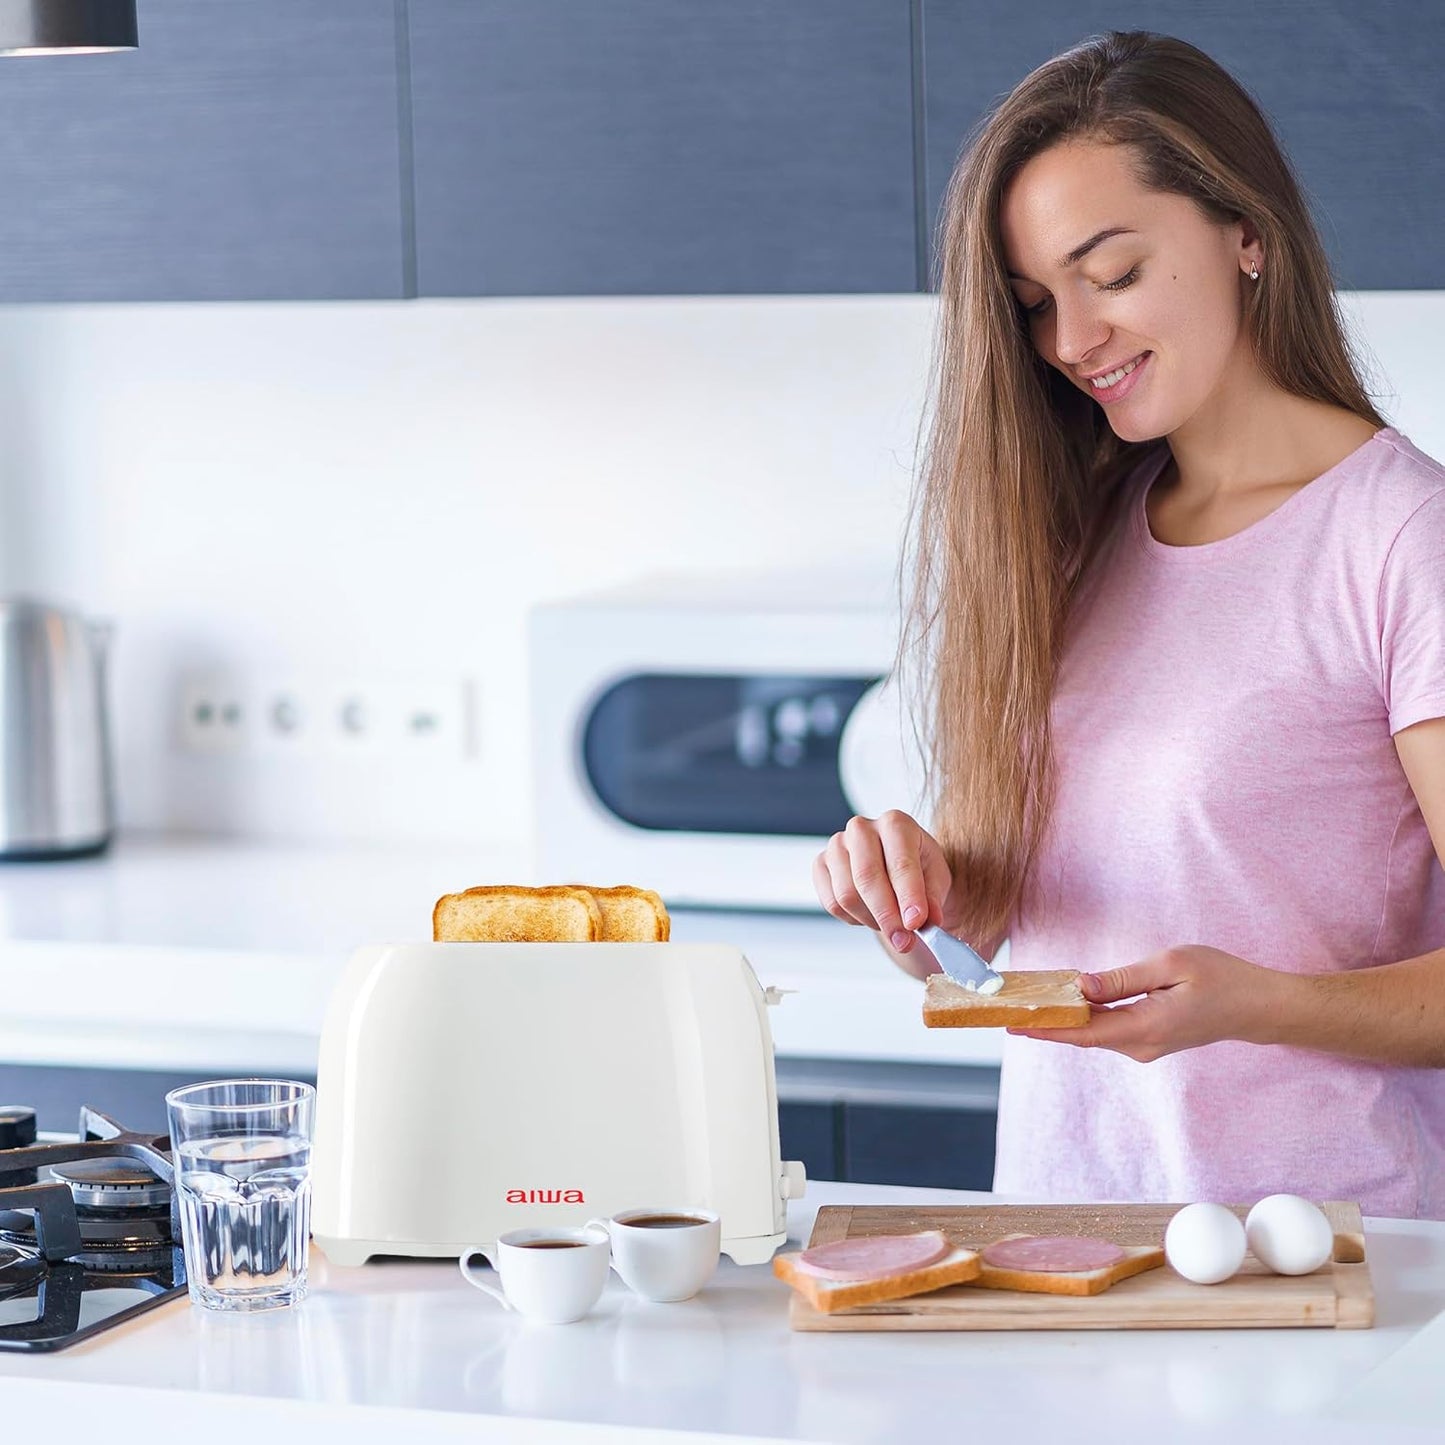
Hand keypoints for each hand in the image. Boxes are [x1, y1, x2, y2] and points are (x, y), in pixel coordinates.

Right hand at [812, 811, 957, 954]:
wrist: (897, 869)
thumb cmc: (919, 870)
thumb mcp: (937, 880)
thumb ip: (932, 899)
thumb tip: (925, 921)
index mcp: (896, 823)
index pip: (900, 862)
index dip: (908, 896)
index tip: (915, 923)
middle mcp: (862, 828)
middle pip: (867, 877)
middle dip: (887, 915)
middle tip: (903, 941)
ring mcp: (836, 845)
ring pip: (847, 895)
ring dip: (871, 919)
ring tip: (890, 923)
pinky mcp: (820, 864)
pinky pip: (831, 903)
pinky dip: (853, 918)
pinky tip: (870, 914)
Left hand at [1008, 945, 1281, 1062]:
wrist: (1259, 1006)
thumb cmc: (1221, 978)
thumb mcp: (1171, 965)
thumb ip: (1122, 979)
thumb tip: (1081, 987)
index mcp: (1146, 1027)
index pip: (1083, 1032)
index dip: (1045, 1028)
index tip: (1013, 1023)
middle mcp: (1142, 1045)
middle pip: (1083, 1035)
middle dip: (1045, 1022)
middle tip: (1008, 1007)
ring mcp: (1147, 1047)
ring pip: (1094, 1033)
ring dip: (1063, 1020)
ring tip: (1028, 1002)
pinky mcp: (1151, 1040)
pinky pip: (1109, 1031)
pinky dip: (1085, 1019)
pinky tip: (1066, 1004)